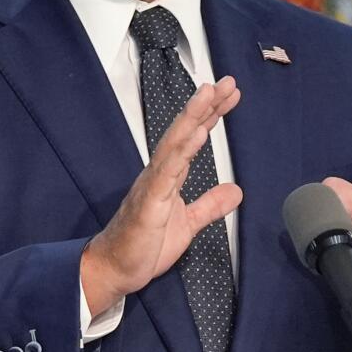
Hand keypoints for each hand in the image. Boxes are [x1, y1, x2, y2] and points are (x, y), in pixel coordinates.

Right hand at [81, 76, 242, 314]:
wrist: (115, 270)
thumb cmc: (144, 245)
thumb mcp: (188, 224)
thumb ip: (209, 206)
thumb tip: (236, 190)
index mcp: (169, 176)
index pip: (193, 138)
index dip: (211, 115)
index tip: (230, 94)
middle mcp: (160, 173)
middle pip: (185, 132)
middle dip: (206, 106)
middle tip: (227, 82)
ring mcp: (152, 185)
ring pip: (174, 144)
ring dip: (193, 118)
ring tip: (210, 94)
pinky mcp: (148, 203)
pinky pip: (166, 173)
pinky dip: (181, 152)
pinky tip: (195, 135)